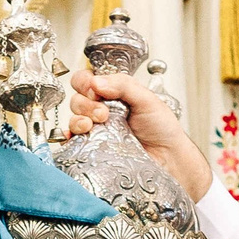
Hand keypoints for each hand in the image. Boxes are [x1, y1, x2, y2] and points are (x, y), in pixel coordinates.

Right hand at [67, 68, 213, 202]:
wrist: (167, 158)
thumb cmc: (162, 128)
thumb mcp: (147, 99)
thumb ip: (123, 85)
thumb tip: (97, 82)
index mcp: (113, 93)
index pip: (87, 80)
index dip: (85, 83)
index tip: (96, 91)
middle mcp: (101, 109)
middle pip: (77, 99)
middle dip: (86, 103)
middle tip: (104, 113)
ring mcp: (96, 129)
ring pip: (73, 118)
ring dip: (79, 119)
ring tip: (96, 125)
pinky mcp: (92, 148)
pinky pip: (72, 141)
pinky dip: (71, 136)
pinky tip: (79, 136)